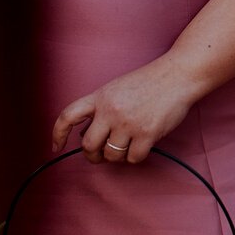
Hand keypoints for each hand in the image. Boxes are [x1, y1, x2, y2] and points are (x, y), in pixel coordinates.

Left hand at [52, 56, 200, 161]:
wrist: (178, 75)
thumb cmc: (149, 82)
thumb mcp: (117, 89)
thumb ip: (101, 109)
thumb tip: (87, 136)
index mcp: (100, 97)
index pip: (68, 116)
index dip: (57, 134)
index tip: (56, 147)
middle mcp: (110, 110)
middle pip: (88, 145)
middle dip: (93, 155)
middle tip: (101, 154)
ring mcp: (128, 123)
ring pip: (111, 155)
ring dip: (117, 156)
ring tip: (127, 145)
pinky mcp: (147, 133)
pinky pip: (132, 158)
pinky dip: (136, 156)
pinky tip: (142, 145)